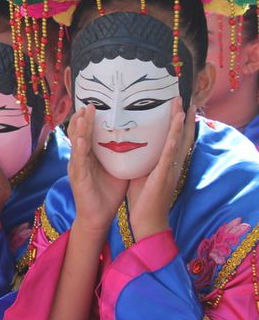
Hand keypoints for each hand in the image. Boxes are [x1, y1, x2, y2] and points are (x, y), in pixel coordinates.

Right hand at [67, 106, 126, 235]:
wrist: (97, 217)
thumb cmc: (107, 194)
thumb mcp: (116, 169)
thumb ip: (122, 154)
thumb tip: (139, 140)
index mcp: (90, 156)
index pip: (89, 133)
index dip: (91, 119)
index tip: (96, 105)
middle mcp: (81, 159)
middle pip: (80, 134)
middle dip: (83, 119)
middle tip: (88, 104)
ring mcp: (77, 168)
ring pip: (77, 144)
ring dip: (79, 129)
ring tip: (82, 115)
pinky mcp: (78, 178)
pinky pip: (79, 161)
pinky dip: (80, 149)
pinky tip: (82, 140)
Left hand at [126, 103, 186, 240]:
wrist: (147, 221)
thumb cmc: (144, 198)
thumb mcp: (143, 173)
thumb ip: (143, 159)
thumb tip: (135, 144)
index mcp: (166, 163)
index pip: (174, 138)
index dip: (177, 123)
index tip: (179, 106)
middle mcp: (171, 165)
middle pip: (180, 137)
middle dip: (182, 118)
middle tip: (183, 99)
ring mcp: (169, 170)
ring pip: (177, 144)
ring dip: (180, 126)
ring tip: (182, 109)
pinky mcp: (162, 178)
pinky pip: (168, 159)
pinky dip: (172, 146)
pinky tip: (176, 135)